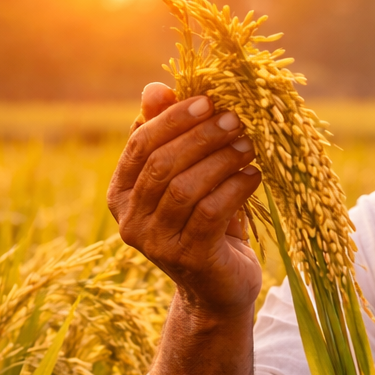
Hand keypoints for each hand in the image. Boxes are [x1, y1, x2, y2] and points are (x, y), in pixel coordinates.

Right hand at [108, 83, 263, 317]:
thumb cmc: (203, 222)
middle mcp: (130, 221)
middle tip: (235, 120)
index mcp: (120, 194)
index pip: (140, 145)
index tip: (208, 100)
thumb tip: (154, 87)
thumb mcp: (185, 176)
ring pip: (185, 188)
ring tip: (248, 146)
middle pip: (162, 164)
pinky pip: (210, 213)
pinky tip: (253, 176)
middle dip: (201, 136)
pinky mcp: (187, 259)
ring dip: (221, 160)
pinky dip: (234, 189)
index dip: (173, 118)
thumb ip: (169, 133)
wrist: (219, 288)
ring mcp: (155, 244)